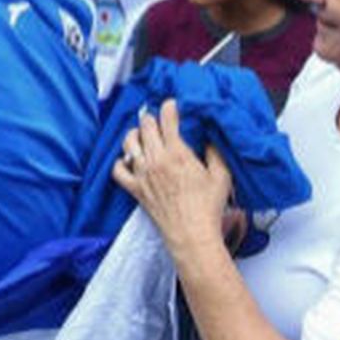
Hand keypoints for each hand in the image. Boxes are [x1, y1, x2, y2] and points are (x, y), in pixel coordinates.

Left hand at [112, 99, 232, 256]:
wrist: (192, 234)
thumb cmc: (207, 208)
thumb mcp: (222, 175)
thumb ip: (216, 152)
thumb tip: (210, 137)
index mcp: (177, 153)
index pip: (167, 118)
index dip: (169, 107)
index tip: (173, 105)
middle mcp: (156, 160)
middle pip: (145, 125)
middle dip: (152, 118)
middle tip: (160, 120)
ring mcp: (142, 174)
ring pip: (128, 142)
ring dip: (136, 134)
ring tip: (143, 135)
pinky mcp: (135, 188)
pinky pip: (117, 169)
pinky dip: (120, 162)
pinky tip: (129, 160)